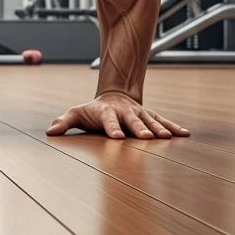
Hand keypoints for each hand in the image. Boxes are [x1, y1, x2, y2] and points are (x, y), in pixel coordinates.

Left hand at [45, 91, 189, 139]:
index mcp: (106, 112)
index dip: (112, 128)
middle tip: (147, 138)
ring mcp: (139, 114)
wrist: (114, 97)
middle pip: (132, 121)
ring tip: (168, 138)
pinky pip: (163, 121)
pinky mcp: (149, 116)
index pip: (109, 121)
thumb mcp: (76, 114)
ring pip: (150, 120)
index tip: (117, 137)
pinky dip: (173, 127)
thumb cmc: (92, 111)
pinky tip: (185, 134)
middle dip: (140, 129)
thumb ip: (64, 122)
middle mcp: (125, 112)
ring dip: (159, 129)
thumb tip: (49, 132)